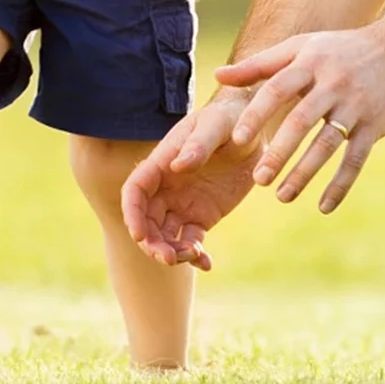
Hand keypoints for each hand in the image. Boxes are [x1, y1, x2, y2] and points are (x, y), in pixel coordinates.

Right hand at [120, 89, 261, 269]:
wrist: (252, 130)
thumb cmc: (227, 120)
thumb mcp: (215, 125)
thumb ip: (197, 144)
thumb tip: (175, 166)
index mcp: (161, 162)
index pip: (135, 190)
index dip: (132, 213)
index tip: (139, 234)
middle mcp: (166, 186)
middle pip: (146, 219)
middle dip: (150, 241)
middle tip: (168, 258)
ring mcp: (182, 203)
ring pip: (165, 234)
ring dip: (171, 252)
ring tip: (194, 256)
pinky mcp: (202, 216)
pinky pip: (191, 241)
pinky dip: (194, 256)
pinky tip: (206, 263)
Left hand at [217, 18, 384, 213]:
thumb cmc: (337, 50)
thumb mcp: (299, 48)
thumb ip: (259, 65)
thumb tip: (217, 76)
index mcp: (308, 64)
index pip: (276, 90)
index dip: (256, 114)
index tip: (237, 140)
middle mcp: (331, 85)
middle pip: (300, 121)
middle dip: (278, 152)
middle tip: (259, 179)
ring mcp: (355, 106)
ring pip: (327, 144)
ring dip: (304, 173)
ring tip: (282, 196)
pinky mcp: (375, 126)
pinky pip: (356, 159)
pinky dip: (341, 184)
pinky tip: (324, 206)